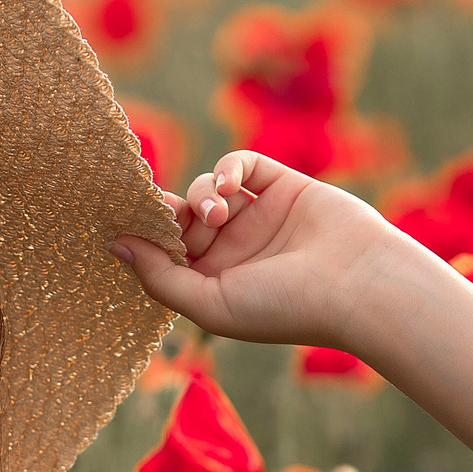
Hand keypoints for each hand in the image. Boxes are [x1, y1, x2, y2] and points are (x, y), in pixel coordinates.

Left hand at [110, 151, 404, 352]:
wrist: (359, 285)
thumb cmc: (284, 307)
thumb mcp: (209, 303)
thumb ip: (159, 276)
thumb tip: (114, 244)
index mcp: (211, 284)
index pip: (163, 251)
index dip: (145, 235)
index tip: (127, 221)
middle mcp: (231, 250)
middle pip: (179, 216)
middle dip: (171, 214)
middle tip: (176, 218)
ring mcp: (256, 217)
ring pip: (206, 188)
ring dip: (201, 195)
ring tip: (218, 214)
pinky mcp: (282, 185)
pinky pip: (240, 164)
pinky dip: (227, 169)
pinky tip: (231, 186)